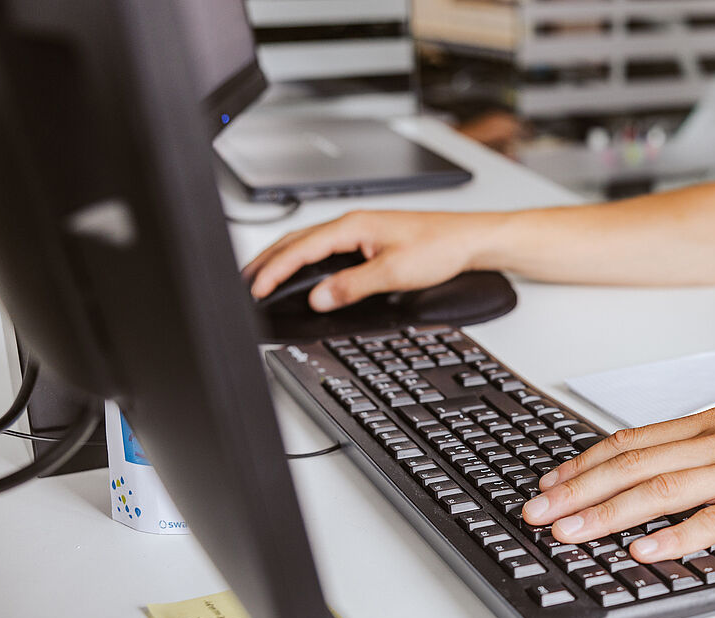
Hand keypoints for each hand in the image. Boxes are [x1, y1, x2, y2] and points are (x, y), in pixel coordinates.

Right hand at [243, 210, 506, 311]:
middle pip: (297, 241)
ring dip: (284, 260)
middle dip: (268, 261)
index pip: (301, 248)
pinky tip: (303, 272)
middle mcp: (353, 223)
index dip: (276, 270)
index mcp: (353, 225)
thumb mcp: (394, 272)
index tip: (257, 288)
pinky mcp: (369, 239)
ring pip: (310, 244)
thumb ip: (353, 285)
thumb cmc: (440, 246)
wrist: (470, 239)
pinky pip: (326, 249)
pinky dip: (306, 260)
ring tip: (263, 277)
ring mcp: (360, 230)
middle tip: (245, 282)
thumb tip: (319, 297)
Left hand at [521, 404, 714, 562]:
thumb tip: (659, 467)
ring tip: (571, 530)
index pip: (632, 440)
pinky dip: (674, 536)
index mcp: (713, 424)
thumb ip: (707, 448)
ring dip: (608, 511)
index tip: (550, 480)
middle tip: (537, 510)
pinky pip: (714, 520)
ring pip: (662, 488)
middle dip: (578, 488)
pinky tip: (644, 550)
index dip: (585, 462)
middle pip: (633, 463)